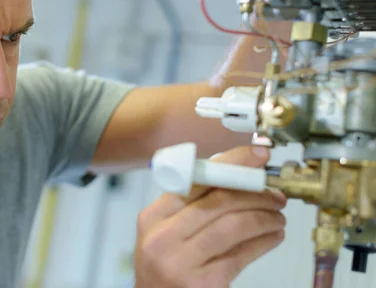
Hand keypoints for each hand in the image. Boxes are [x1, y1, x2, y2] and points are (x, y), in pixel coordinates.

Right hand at [134, 146, 286, 287]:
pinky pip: (241, 255)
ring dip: (264, 217)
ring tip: (278, 216)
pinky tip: (273, 237)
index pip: (196, 180)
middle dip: (255, 192)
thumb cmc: (164, 267)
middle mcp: (162, 237)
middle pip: (218, 201)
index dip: (231, 163)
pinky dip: (263, 242)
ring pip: (233, 226)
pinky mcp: (202, 284)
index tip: (257, 156)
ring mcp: (180, 262)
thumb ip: (191, 207)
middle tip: (276, 193)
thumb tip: (234, 176)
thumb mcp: (164, 233)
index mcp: (153, 216)